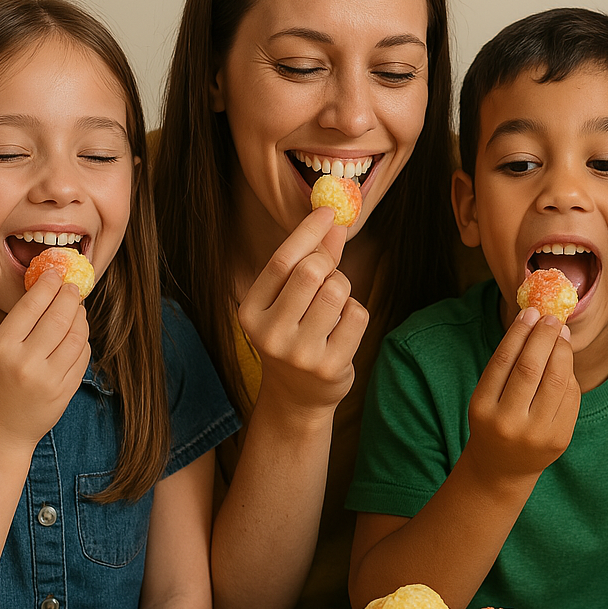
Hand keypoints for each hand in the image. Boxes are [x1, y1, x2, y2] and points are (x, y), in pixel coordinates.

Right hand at [0, 271, 90, 452]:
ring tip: (77, 309)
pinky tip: (79, 333)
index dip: (48, 285)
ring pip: (77, 335)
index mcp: (2, 348)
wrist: (0, 430)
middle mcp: (26, 362)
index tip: (56, 273)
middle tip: (72, 287)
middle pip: (59, 317)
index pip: (31, 306)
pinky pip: (83, 356)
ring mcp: (49, 378)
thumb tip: (48, 290)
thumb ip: (19, 324)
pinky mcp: (66, 390)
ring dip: (81, 317)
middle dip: (70, 297)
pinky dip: (84, 340)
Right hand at [239, 206, 368, 415]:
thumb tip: (335, 222)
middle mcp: (270, 333)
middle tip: (327, 276)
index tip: (329, 211)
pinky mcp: (329, 366)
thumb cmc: (294, 335)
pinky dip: (355, 313)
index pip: (282, 260)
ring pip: (338, 290)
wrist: (297, 397)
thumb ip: (309, 261)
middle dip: (327, 265)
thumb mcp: (289, 299)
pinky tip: (341, 330)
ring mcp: (299, 353)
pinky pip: (357, 314)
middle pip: (312, 272)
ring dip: (343, 288)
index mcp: (250, 311)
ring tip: (333, 307)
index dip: (308, 231)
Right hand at [464, 308, 579, 483]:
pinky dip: (569, 373)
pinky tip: (564, 362)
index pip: (503, 361)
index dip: (519, 332)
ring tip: (561, 334)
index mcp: (482, 409)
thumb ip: (506, 363)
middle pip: (531, 368)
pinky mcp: (559, 440)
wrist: (502, 468)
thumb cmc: (493, 420)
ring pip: (556, 380)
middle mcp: (508, 423)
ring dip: (562, 350)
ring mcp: (536, 434)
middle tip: (551, 318)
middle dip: (544, 337)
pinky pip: (570, 397)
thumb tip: (537, 321)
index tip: (530, 312)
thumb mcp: (486, 395)